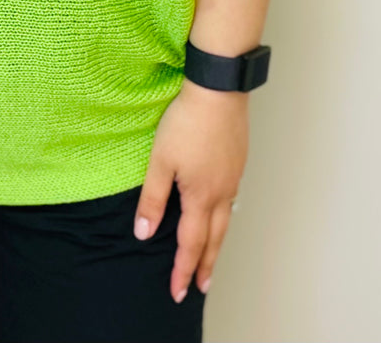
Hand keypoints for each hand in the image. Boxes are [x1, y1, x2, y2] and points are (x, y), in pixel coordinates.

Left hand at [132, 79, 247, 302]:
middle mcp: (222, 193)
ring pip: (226, 221)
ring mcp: (233, 177)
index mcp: (201, 196)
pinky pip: (231, 200)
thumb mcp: (160, 160)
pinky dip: (224, 218)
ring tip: (211, 258)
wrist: (219, 90)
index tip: (177, 291)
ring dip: (217, 244)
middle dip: (205, 265)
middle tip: (201, 287)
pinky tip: (220, 212)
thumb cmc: (187, 123)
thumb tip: (143, 233)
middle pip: (214, 239)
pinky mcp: (237, 161)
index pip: (191, 243)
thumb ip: (153, 199)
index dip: (182, 268)